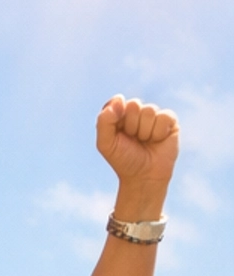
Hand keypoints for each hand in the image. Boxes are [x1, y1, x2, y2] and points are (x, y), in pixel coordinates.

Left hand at [97, 95, 178, 211]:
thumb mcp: (106, 144)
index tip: (119, 135)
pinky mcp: (169, 121)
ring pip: (149, 111)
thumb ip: (104, 121)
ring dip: (144, 131)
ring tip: (145, 142)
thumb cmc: (124, 160)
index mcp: (120, 114)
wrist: (143, 177)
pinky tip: (157, 141)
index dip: (117, 119)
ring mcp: (154, 116)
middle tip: (133, 140)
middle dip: (131, 126)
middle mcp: (137, 112)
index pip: (117, 102)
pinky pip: (164, 116)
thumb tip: (119, 99)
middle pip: (134, 104)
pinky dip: (158, 132)